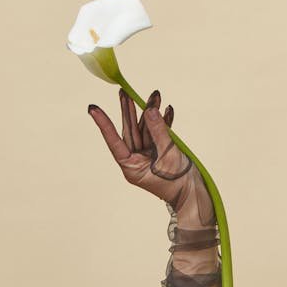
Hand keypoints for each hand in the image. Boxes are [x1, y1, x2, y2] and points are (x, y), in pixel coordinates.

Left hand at [87, 89, 200, 211]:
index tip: (92, 108)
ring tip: (155, 94)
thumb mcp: (167, 155)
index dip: (104, 124)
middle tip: (123, 91)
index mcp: (130, 166)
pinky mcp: (161, 153)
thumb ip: (159, 131)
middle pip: (130, 131)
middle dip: (129, 110)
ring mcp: (148, 156)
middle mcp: (136, 160)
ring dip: (151, 112)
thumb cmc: (178, 182)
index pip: (114, 141)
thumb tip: (149, 110)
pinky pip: (159, 134)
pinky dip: (164, 123)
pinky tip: (167, 109)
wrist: (194, 195)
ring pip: (146, 129)